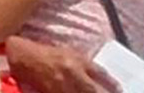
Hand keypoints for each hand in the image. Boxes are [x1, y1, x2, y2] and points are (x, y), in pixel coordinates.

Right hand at [6, 37, 120, 92]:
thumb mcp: (70, 53)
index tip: (119, 90)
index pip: (100, 75)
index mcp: (78, 61)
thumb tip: (100, 77)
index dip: (111, 84)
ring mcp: (61, 87)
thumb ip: (85, 65)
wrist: (24, 57)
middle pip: (93, 90)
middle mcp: (73, 74)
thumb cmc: (47, 53)